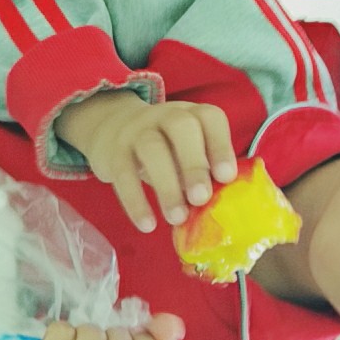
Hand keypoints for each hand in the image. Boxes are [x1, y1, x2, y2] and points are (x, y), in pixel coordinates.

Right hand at [56, 85, 237, 229]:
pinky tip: (148, 225)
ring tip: (177, 218)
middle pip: (181, 127)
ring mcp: (138, 130)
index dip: (220, 145)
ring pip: (151, 148)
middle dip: (194, 163)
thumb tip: (222, 206)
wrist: (112, 129)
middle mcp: (165, 115)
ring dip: (167, 185)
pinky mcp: (114, 151)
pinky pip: (123, 173)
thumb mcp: (186, 151)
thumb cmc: (165, 149)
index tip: (226, 177)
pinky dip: (136, 201)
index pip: (209, 117)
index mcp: (192, 115)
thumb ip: (205, 171)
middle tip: (201, 198)